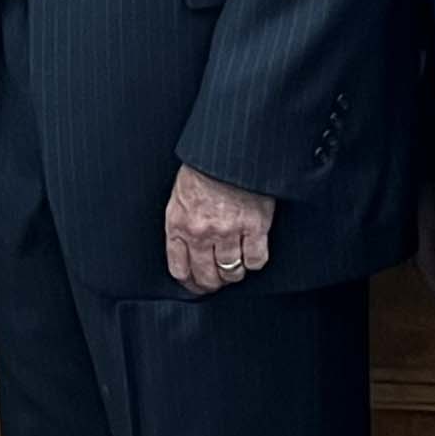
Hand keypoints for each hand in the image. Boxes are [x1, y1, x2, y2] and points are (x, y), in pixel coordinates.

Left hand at [162, 164, 273, 293]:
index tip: (195, 284)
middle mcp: (201, 233)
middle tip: (218, 281)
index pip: (179, 268)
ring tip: (235, 266)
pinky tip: (252, 253)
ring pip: (231, 272)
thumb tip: (185, 248)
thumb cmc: (204, 169)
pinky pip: (255, 261)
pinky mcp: (254, 227)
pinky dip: (255, 261)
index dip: (189, 282)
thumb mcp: (180, 195)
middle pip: (206, 276)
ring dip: (234, 274)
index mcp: (179, 224)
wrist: (229, 151)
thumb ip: (182, 223)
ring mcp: (228, 232)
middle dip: (212, 284)